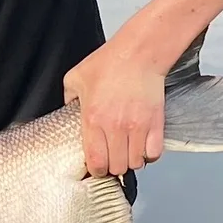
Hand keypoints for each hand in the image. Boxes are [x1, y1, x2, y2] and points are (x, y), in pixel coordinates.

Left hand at [64, 37, 170, 177]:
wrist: (139, 53)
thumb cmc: (109, 63)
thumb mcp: (76, 78)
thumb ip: (68, 99)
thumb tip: (67, 112)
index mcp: (93, 119)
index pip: (96, 163)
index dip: (96, 169)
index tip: (96, 165)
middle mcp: (116, 128)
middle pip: (117, 168)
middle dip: (113, 166)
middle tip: (111, 157)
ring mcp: (137, 128)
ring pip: (136, 163)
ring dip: (130, 160)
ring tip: (126, 151)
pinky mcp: (155, 124)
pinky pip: (154, 154)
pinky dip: (148, 155)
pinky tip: (141, 146)